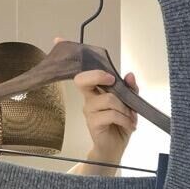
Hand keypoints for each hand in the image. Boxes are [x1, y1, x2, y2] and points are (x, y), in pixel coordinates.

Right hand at [64, 32, 138, 174]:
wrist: (115, 149)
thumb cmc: (119, 125)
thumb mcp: (129, 105)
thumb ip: (130, 90)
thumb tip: (130, 75)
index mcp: (95, 91)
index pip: (82, 71)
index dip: (70, 57)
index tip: (59, 39)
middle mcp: (89, 99)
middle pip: (83, 80)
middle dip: (99, 76)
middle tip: (114, 81)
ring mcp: (89, 111)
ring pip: (108, 99)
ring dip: (125, 108)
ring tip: (130, 117)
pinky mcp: (93, 124)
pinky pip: (111, 114)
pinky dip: (125, 119)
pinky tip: (129, 125)